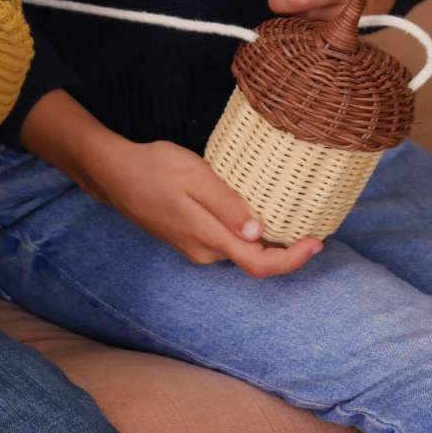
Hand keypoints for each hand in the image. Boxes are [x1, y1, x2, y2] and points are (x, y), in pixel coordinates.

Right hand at [90, 138, 321, 278]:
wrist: (114, 174)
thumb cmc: (154, 168)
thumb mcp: (194, 176)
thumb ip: (227, 205)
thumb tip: (259, 232)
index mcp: (208, 237)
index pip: (259, 264)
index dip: (292, 259)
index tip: (316, 241)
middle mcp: (203, 251)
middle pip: (253, 260)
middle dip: (285, 248)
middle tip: (310, 223)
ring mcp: (194, 248)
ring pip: (239, 250)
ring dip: (265, 239)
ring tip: (287, 212)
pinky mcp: (188, 238)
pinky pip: (226, 242)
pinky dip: (246, 233)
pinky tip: (252, 211)